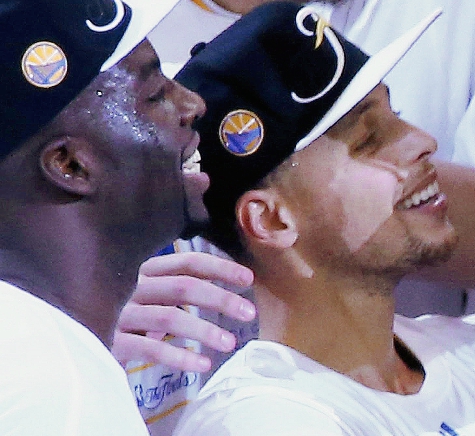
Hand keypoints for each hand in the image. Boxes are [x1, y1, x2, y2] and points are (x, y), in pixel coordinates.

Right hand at [113, 252, 254, 372]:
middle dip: (221, 299)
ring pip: (170, 317)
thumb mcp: (144, 293)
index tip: (248, 278)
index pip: (187, 262)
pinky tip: (202, 365)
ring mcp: (119, 312)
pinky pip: (151, 348)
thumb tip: (220, 294)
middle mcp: (131, 286)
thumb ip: (173, 290)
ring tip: (230, 343)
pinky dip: (180, 356)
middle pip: (184, 287)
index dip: (220, 268)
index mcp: (143, 270)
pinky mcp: (110, 341)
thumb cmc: (117, 310)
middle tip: (249, 313)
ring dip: (204, 330)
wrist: (72, 333)